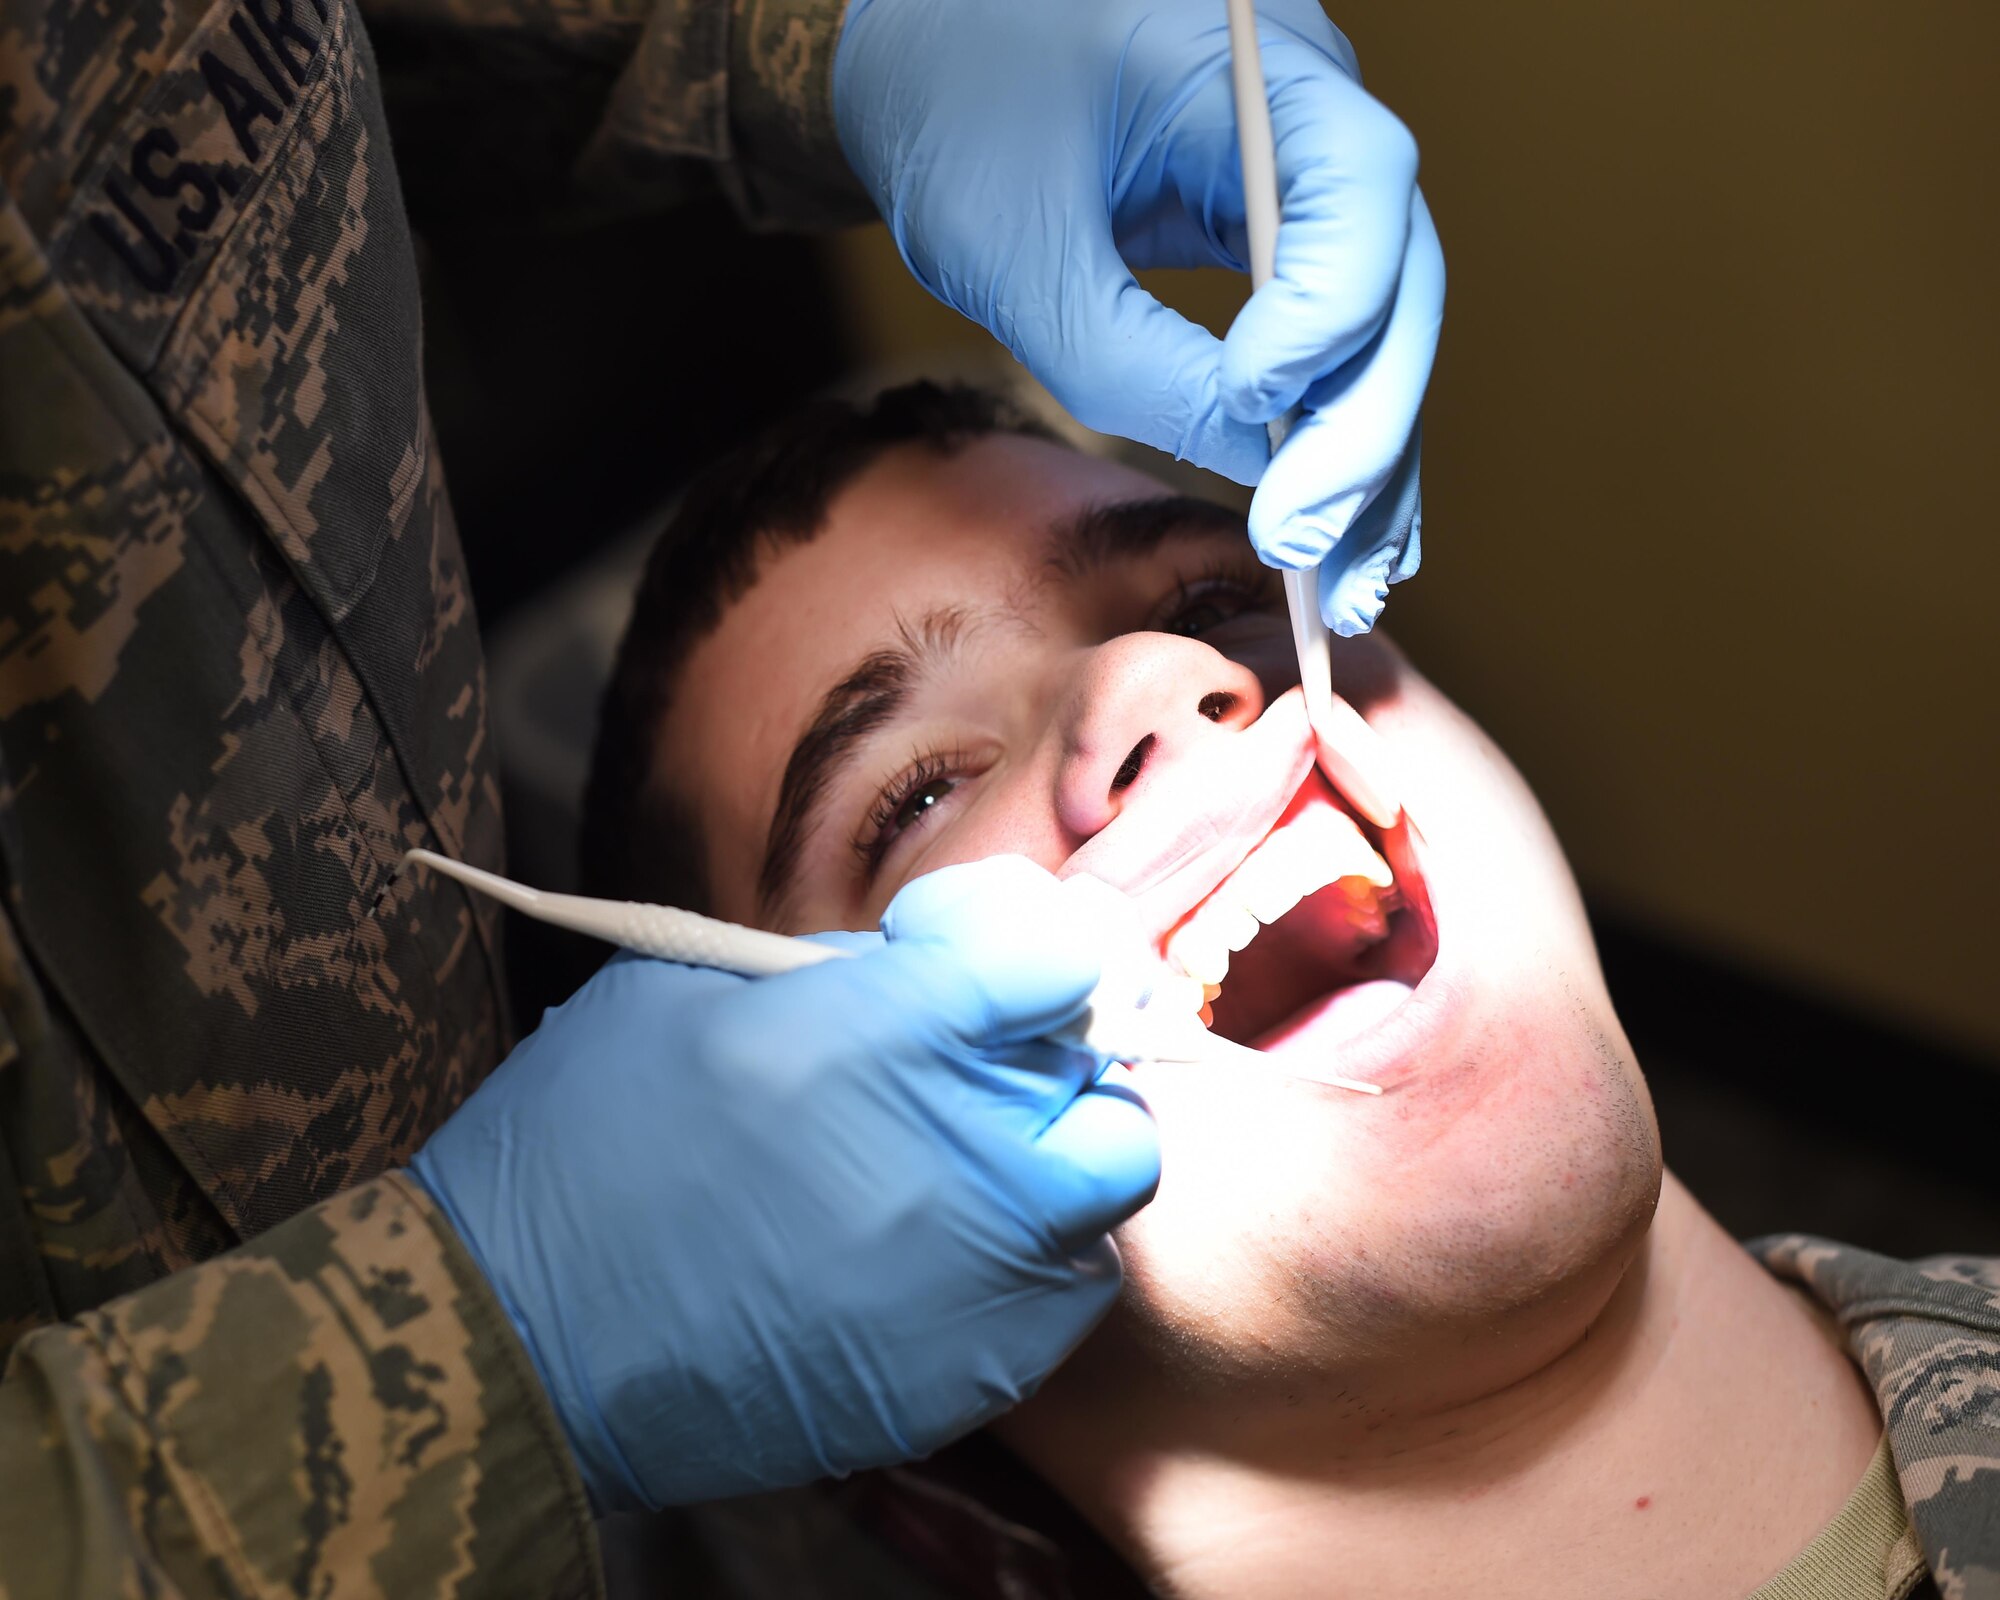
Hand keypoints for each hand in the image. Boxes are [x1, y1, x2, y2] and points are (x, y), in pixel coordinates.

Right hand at [408, 857, 1159, 1507]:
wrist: (518, 1339)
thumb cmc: (586, 1142)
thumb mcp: (691, 985)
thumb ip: (841, 968)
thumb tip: (927, 970)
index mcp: (891, 1038)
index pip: (1056, 955)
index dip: (1011, 936)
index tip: (949, 951)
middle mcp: (963, 1159)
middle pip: (1107, 1080)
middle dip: (1054, 1050)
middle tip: (976, 1055)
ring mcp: (974, 1284)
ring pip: (1101, 1194)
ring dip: (1050, 1157)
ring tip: (958, 1155)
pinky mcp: (962, 1380)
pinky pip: (1057, 1300)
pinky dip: (1025, 1260)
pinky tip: (938, 1248)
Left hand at [834, 0, 1443, 634]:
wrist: (927, 61)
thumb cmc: (957, 118)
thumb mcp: (1025, 258)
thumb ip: (1139, 365)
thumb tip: (1261, 465)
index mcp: (1254, 64)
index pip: (1358, 192)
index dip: (1326, 316)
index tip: (1253, 406)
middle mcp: (1312, 109)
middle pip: (1397, 280)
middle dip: (1363, 429)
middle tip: (1306, 547)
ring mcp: (1310, 171)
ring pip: (1384, 326)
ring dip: (1370, 462)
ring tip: (1345, 585)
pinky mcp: (1285, 229)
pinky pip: (1339, 335)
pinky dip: (1337, 435)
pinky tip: (1342, 532)